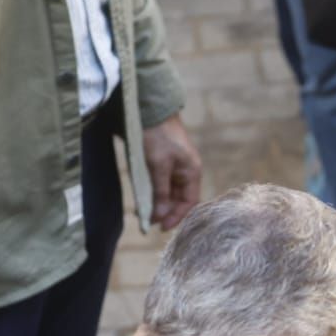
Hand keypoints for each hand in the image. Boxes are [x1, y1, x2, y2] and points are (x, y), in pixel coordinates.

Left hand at [141, 114, 201, 230]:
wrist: (149, 109)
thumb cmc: (157, 135)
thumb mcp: (158, 165)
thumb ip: (160, 191)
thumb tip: (160, 216)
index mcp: (191, 171)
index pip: (189, 202)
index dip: (176, 216)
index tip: (160, 227)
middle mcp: (186, 171)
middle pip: (179, 199)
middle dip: (166, 212)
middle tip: (149, 223)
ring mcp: (175, 167)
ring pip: (169, 193)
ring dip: (158, 204)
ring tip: (144, 214)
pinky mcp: (163, 163)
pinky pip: (161, 184)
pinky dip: (153, 194)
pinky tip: (143, 200)